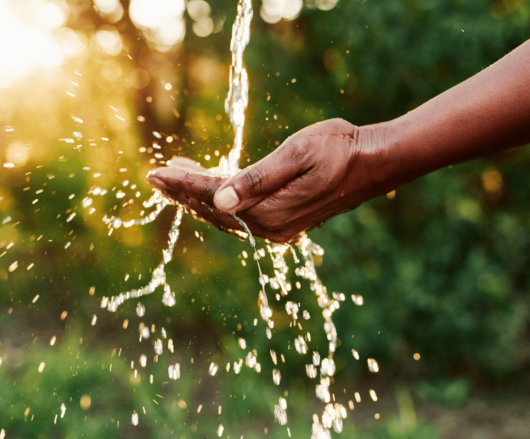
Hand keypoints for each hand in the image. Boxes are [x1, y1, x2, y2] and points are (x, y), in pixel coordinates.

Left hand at [147, 119, 388, 242]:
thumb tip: (219, 199)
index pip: (212, 197)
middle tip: (155, 176)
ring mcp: (279, 228)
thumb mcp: (296, 154)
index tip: (154, 173)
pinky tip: (211, 188)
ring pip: (226, 215)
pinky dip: (220, 202)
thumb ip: (257, 178)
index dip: (182, 184)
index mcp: (270, 211)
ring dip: (198, 197)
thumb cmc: (339, 148)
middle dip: (183, 193)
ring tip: (176, 178)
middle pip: (214, 211)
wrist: (375, 162)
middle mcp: (271, 227)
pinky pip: (242, 216)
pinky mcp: (286, 222)